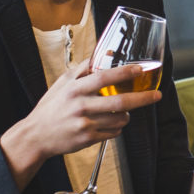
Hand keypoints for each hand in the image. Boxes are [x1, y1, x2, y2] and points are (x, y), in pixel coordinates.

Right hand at [1, 62, 162, 186]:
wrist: (36, 136)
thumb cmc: (51, 108)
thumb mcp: (62, 84)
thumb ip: (81, 70)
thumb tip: (101, 54)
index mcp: (75, 89)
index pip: (104, 77)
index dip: (125, 72)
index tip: (140, 69)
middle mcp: (81, 106)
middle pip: (120, 102)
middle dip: (143, 98)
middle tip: (156, 95)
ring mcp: (86, 123)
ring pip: (120, 119)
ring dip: (127, 115)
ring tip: (122, 112)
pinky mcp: (88, 138)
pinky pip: (113, 133)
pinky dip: (117, 128)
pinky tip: (110, 123)